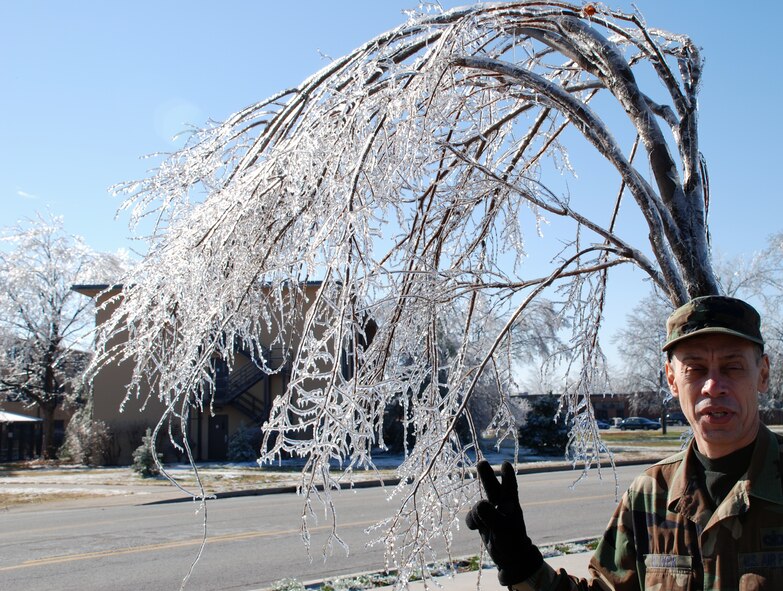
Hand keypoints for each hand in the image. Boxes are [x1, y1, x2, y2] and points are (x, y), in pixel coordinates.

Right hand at [465, 460, 543, 585]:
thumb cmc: (512, 544)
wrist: (510, 561)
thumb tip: (479, 503)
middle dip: (486, 475)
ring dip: (476, 512)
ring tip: (479, 525)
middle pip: (492, 487)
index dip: (507, 476)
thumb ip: (491, 516)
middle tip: (481, 462)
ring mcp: (491, 513)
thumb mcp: (503, 530)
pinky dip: (471, 521)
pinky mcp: (482, 522)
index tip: (505, 464)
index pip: (510, 487)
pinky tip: (474, 529)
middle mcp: (501, 506)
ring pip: (479, 504)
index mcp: (511, 506)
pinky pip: (472, 516)